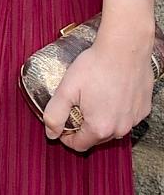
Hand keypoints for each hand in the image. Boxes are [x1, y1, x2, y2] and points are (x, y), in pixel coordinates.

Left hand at [43, 34, 154, 151]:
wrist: (124, 49)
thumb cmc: (95, 66)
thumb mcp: (66, 89)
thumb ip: (55, 114)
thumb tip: (50, 132)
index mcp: (100, 127)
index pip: (80, 145)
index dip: (66, 137)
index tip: (62, 126)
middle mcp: (120, 129)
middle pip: (97, 138)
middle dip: (83, 127)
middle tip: (75, 107)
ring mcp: (135, 119)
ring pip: (113, 128)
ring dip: (101, 119)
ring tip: (91, 98)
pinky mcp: (143, 109)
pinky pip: (126, 117)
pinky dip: (116, 111)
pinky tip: (109, 94)